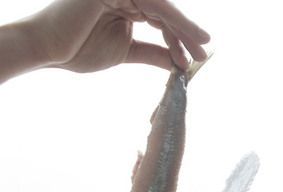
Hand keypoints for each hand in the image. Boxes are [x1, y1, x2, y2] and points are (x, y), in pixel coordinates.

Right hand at [32, 0, 209, 72]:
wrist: (49, 50)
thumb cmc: (78, 50)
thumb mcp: (126, 51)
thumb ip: (152, 52)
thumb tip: (177, 62)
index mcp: (125, 3)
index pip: (160, 18)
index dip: (179, 37)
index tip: (193, 58)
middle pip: (165, 12)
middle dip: (186, 33)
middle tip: (202, 53)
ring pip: (163, 7)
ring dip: (184, 28)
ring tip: (200, 47)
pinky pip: (154, 4)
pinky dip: (173, 19)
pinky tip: (187, 35)